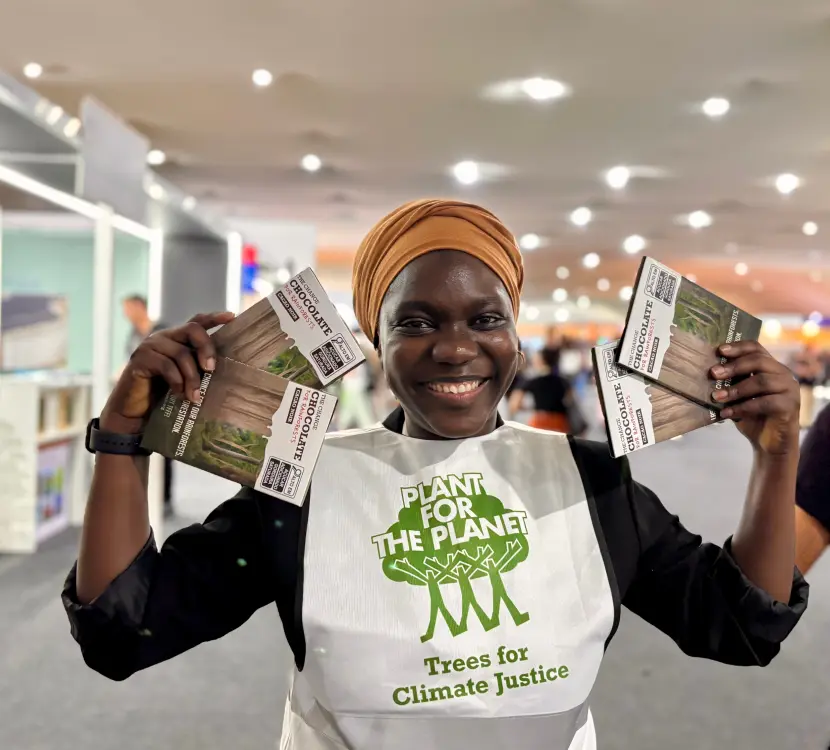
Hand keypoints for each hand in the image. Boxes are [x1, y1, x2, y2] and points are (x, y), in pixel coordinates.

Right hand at [100, 311, 234, 433]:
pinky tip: (180, 395)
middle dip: (207, 348)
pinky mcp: (140, 358)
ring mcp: (150, 345)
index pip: (197, 322)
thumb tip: (219, 368)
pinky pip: (167, 366)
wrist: (134, 409)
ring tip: (196, 396)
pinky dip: (177, 382)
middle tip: (211, 370)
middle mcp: (164, 337)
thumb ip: (197, 366)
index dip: (214, 318)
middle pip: (192, 329)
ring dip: (193, 378)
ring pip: (182, 353)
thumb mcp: (185, 376)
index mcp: (176, 338)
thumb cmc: (162, 393)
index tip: (232, 316)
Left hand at [710, 340, 799, 454]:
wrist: (769, 443)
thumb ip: (730, 382)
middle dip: (733, 367)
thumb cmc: (752, 416)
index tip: (719, 351)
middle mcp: (783, 374)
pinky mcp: (790, 406)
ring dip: (736, 389)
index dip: (738, 347)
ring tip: (716, 397)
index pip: (756, 348)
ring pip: (762, 381)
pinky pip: (765, 402)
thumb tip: (708, 373)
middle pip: (759, 361)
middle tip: (713, 373)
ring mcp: (790, 389)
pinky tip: (726, 413)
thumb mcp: (738, 396)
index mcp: (770, 367)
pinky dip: (743, 407)